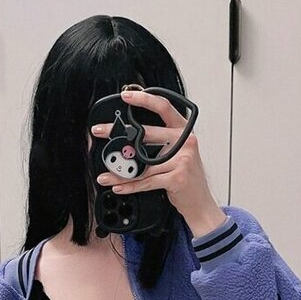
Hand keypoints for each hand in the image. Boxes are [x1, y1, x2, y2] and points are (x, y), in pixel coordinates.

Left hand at [91, 88, 225, 235]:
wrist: (200, 203)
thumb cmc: (185, 178)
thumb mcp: (177, 155)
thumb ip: (160, 144)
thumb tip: (128, 140)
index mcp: (183, 131)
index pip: (164, 107)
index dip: (145, 99)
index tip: (126, 96)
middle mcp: (185, 142)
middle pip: (146, 133)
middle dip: (118, 133)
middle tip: (100, 131)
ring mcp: (182, 160)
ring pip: (142, 164)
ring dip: (120, 171)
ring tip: (105, 174)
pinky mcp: (177, 178)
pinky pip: (147, 181)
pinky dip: (130, 186)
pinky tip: (119, 186)